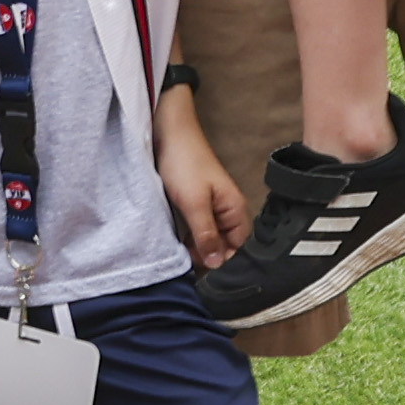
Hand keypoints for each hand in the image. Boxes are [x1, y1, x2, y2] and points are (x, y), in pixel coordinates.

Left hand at [157, 88, 244, 265]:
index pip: (238, 249)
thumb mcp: (195, 204)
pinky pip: (197, 228)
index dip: (222, 262)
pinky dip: (188, 236)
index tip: (201, 271)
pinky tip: (176, 242)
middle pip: (224, 246)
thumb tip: (217, 264)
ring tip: (178, 255)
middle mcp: (227, 211)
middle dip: (208, 257)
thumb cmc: (184, 164)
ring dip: (196, 247)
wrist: (167, 133)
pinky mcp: (195, 204)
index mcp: (235, 210)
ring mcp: (211, 208)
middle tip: (186, 264)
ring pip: (209, 238)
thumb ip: (206, 235)